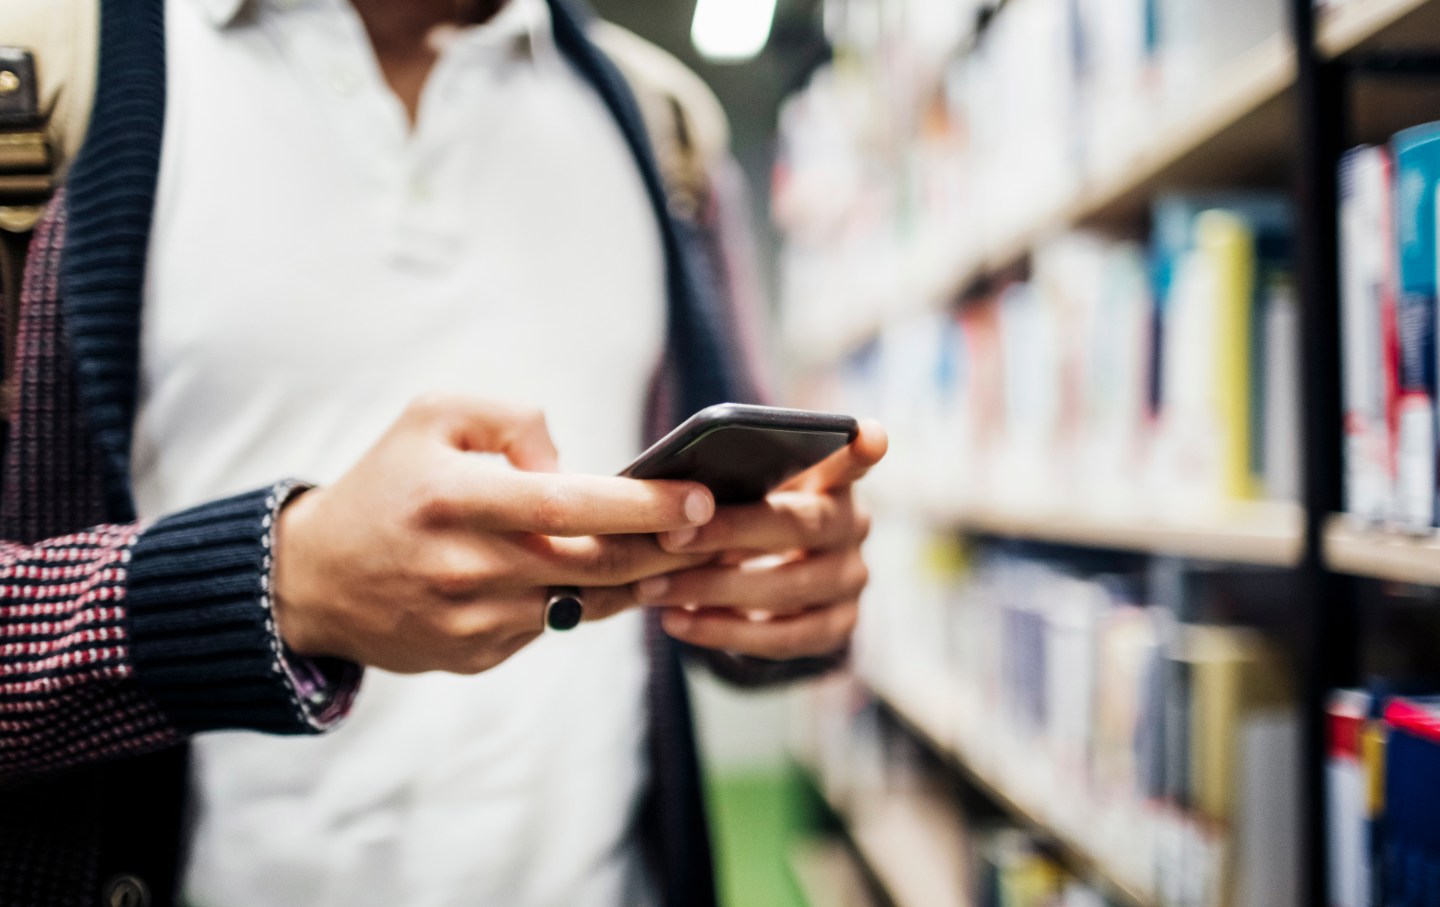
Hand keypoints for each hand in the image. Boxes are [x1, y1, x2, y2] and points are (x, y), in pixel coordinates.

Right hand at [273, 394, 714, 673]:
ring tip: (676, 553)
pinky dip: (586, 602)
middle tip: (712, 529)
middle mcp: (464, 567)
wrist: (318, 577)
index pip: (567, 505)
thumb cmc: (389, 483)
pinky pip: (550, 627)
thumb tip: (573, 467)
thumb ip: (512, 419)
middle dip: (666, 548)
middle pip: (594, 564)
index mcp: (453, 499)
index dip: (641, 506)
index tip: (700, 499)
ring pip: (584, 603)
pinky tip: (609, 579)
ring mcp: (470, 621)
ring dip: (639, 580)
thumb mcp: (433, 417)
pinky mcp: (474, 657)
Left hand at [636, 420, 886, 659]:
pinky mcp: (838, 628)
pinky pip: (781, 638)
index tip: (867, 434)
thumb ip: (732, 485)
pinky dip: (723, 632)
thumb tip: (679, 498)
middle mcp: (853, 528)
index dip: (862, 449)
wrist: (769, 581)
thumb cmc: (745, 517)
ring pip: (786, 589)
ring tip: (653, 589)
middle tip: (668, 538)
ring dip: (711, 591)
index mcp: (833, 482)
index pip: (854, 461)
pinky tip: (677, 622)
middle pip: (799, 526)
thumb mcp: (745, 493)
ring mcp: (851, 581)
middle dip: (729, 532)